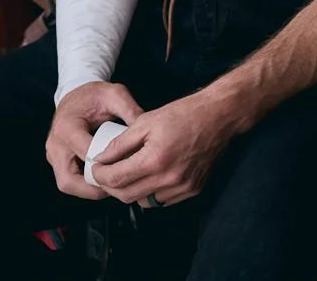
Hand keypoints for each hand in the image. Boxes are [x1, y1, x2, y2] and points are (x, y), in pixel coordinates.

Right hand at [45, 81, 143, 200]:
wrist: (76, 93)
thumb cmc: (95, 94)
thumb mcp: (115, 94)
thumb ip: (130, 110)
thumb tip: (147, 132)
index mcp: (67, 127)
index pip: (85, 155)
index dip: (106, 165)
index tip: (127, 167)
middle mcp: (55, 144)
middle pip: (69, 180)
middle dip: (94, 187)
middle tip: (119, 186)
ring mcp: (53, 154)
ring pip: (67, 184)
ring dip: (89, 189)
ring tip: (114, 186)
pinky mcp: (57, 159)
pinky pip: (69, 180)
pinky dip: (85, 185)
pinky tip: (105, 182)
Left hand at [88, 90, 236, 208]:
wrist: (219, 116)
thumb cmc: (184, 114)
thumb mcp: (147, 121)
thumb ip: (120, 143)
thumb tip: (101, 158)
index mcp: (155, 159)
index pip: (115, 179)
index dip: (100, 175)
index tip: (96, 168)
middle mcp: (169, 178)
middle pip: (126, 195)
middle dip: (111, 186)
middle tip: (107, 173)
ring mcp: (182, 187)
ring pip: (144, 202)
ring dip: (131, 191)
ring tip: (129, 174)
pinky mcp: (193, 189)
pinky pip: (162, 201)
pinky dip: (151, 192)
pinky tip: (151, 176)